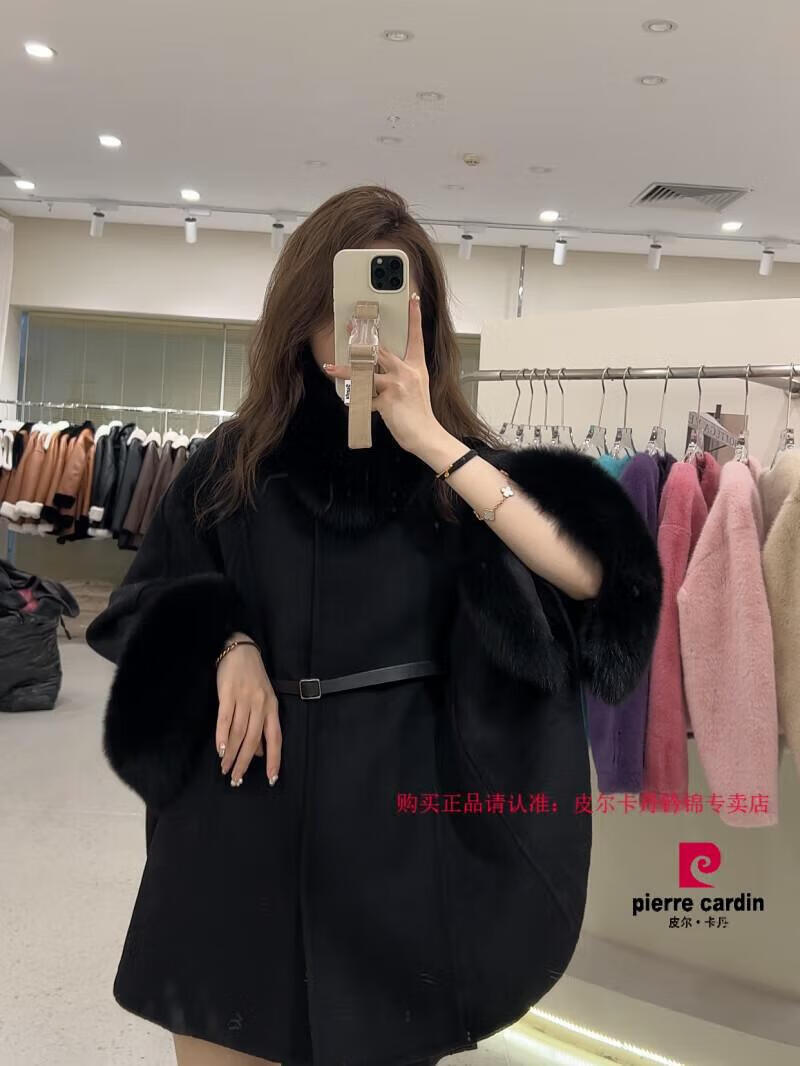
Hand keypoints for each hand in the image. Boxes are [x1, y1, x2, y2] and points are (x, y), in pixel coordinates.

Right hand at [216, 632, 281, 787]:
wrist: (240, 649)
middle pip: (253, 739)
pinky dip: (222, 736)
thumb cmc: (252, 677)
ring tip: (225, 769)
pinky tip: (219, 749)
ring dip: (231, 753)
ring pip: (238, 732)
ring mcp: (244, 698)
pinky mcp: (228, 693)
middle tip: (237, 779)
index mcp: (272, 707)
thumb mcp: (263, 699)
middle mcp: (260, 704)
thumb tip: (258, 753)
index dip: (274, 759)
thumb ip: (261, 725)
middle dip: (245, 762)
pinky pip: (225, 719)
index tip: (271, 778)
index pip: (275, 738)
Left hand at [323, 292, 440, 456]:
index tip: (412, 300)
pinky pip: (366, 397)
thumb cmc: (420, 413)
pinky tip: (352, 403)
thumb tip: (378, 369)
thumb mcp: (416, 387)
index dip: (415, 317)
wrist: (425, 434)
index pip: (417, 337)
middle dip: (363, 339)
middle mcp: (407, 371)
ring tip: (331, 368)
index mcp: (416, 366)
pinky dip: (357, 401)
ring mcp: (397, 384)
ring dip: (346, 370)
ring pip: (366, 372)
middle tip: (350, 327)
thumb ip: (400, 375)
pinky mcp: (387, 399)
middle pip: (382, 350)